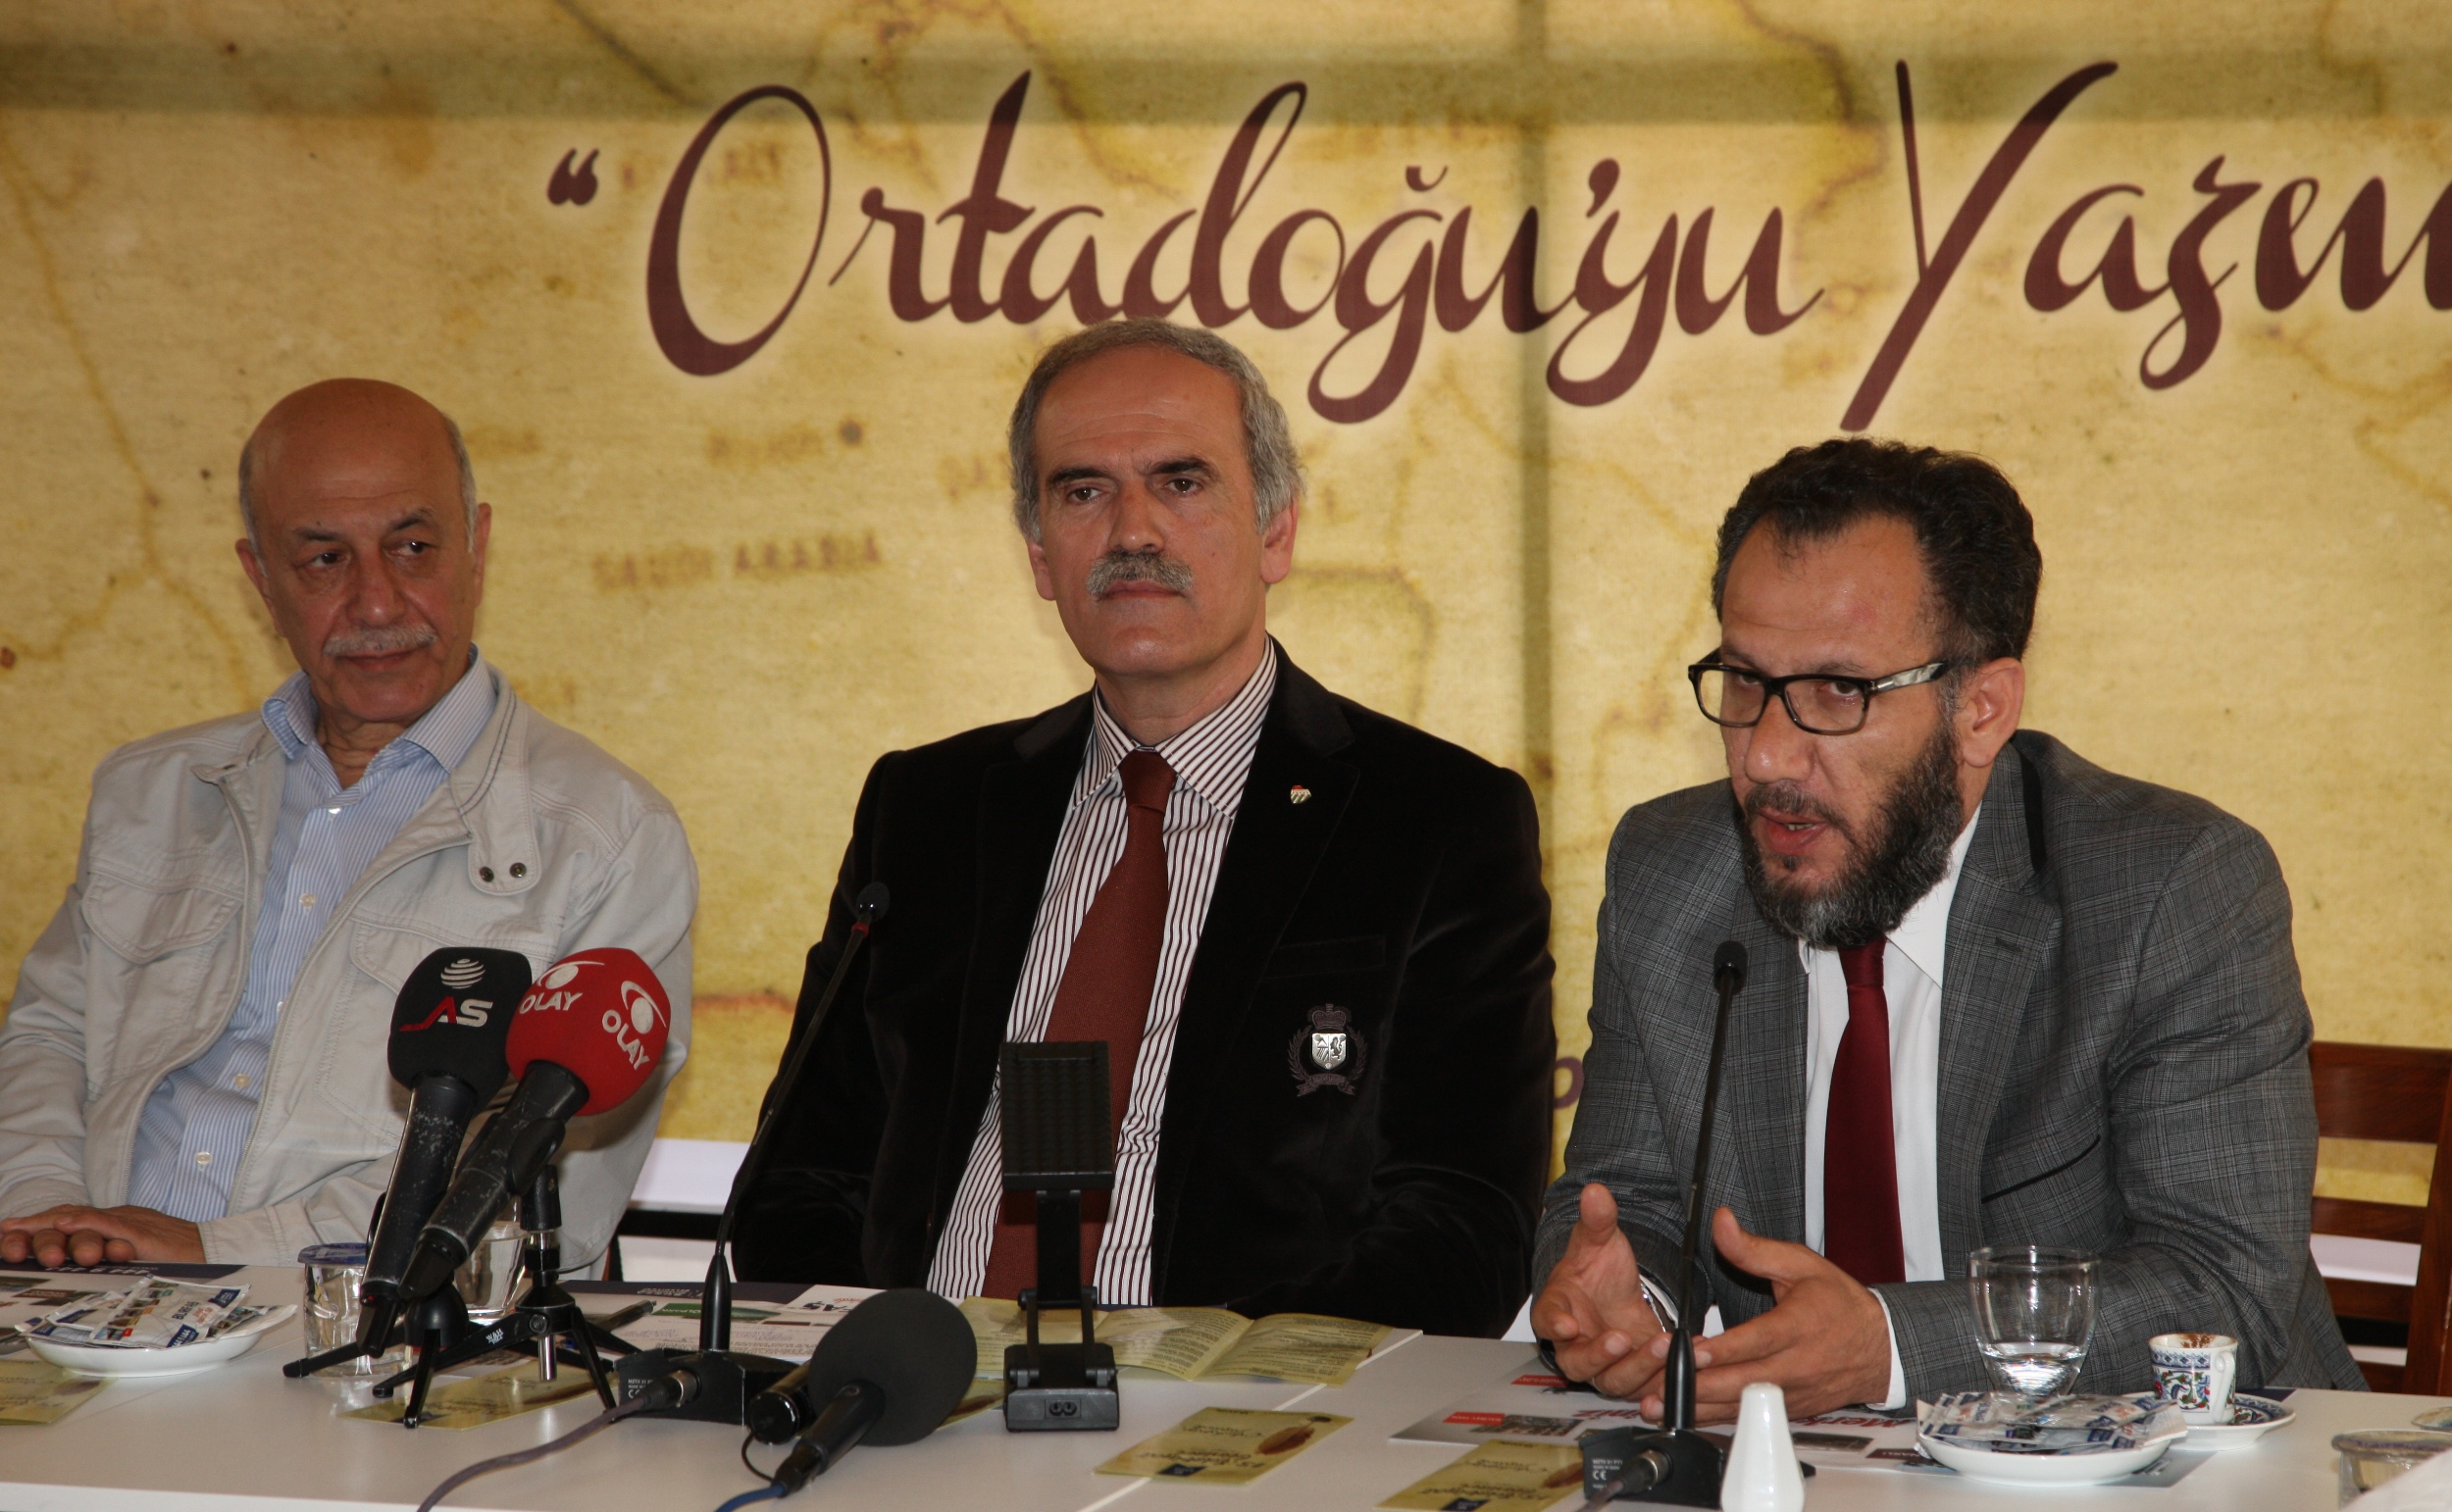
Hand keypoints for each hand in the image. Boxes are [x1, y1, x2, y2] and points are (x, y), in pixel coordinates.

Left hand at [0, 1205, 205, 1266]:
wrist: (220, 1254)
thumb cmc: (185, 1261)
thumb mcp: (141, 1259)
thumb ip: (116, 1257)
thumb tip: (88, 1268)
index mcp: (119, 1227)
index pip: (73, 1221)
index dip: (40, 1225)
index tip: (10, 1231)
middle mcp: (121, 1220)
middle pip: (70, 1217)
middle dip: (35, 1226)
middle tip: (7, 1233)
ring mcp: (131, 1223)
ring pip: (82, 1219)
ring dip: (49, 1227)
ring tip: (19, 1232)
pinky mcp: (144, 1231)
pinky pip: (109, 1222)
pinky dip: (84, 1222)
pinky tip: (63, 1223)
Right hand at [1531, 1183, 1669, 1400]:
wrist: (1618, 1295)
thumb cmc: (1598, 1273)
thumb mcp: (1600, 1242)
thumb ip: (1597, 1221)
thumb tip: (1596, 1192)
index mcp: (1558, 1313)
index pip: (1547, 1322)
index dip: (1555, 1325)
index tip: (1567, 1324)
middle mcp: (1577, 1347)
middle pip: (1580, 1363)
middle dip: (1601, 1355)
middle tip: (1622, 1338)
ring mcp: (1606, 1368)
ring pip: (1616, 1380)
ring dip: (1640, 1367)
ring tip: (1665, 1344)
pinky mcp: (1636, 1380)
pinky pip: (1649, 1387)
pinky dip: (1668, 1376)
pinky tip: (1690, 1355)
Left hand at [1630, 1206, 1889, 1423]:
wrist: (1880, 1347)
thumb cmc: (1840, 1304)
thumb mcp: (1802, 1265)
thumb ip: (1754, 1248)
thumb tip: (1721, 1222)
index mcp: (1799, 1326)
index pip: (1759, 1340)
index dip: (1725, 1348)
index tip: (1693, 1350)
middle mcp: (1796, 1365)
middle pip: (1743, 1380)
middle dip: (1698, 1383)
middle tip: (1657, 1381)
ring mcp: (1791, 1393)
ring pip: (1740, 1406)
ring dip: (1698, 1406)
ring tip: (1657, 1404)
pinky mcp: (1787, 1409)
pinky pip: (1748, 1416)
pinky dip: (1715, 1417)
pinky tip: (1685, 1415)